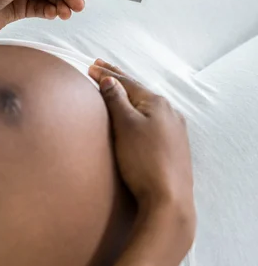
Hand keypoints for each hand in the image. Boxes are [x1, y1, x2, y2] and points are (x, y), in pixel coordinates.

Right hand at [89, 60, 195, 227]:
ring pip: (147, 106)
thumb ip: (117, 100)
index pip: (127, 82)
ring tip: (115, 89)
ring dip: (130, 96)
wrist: (168, 199)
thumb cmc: (144, 161)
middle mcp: (170, 113)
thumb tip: (109, 80)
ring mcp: (174, 131)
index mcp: (157, 103)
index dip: (107, 74)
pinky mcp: (174, 148)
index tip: (91, 66)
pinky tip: (137, 116)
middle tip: (101, 68)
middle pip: (138, 91)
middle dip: (119, 80)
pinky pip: (153, 121)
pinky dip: (139, 113)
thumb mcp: (126, 126)